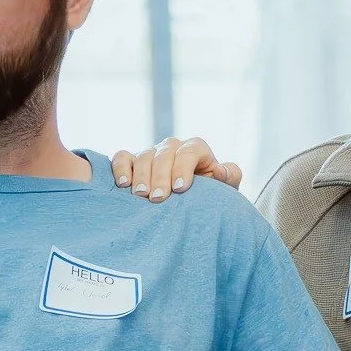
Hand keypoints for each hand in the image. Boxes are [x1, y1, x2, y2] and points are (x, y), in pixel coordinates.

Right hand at [110, 136, 242, 201]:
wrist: (190, 204)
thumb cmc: (208, 196)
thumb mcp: (224, 188)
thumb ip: (230, 176)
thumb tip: (221, 170)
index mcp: (196, 149)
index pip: (190, 150)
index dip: (184, 167)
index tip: (180, 188)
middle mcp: (172, 147)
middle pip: (165, 153)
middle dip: (161, 176)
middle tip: (159, 198)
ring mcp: (151, 153)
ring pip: (144, 156)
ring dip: (141, 175)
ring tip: (141, 195)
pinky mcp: (132, 161)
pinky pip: (122, 157)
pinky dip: (120, 168)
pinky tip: (123, 184)